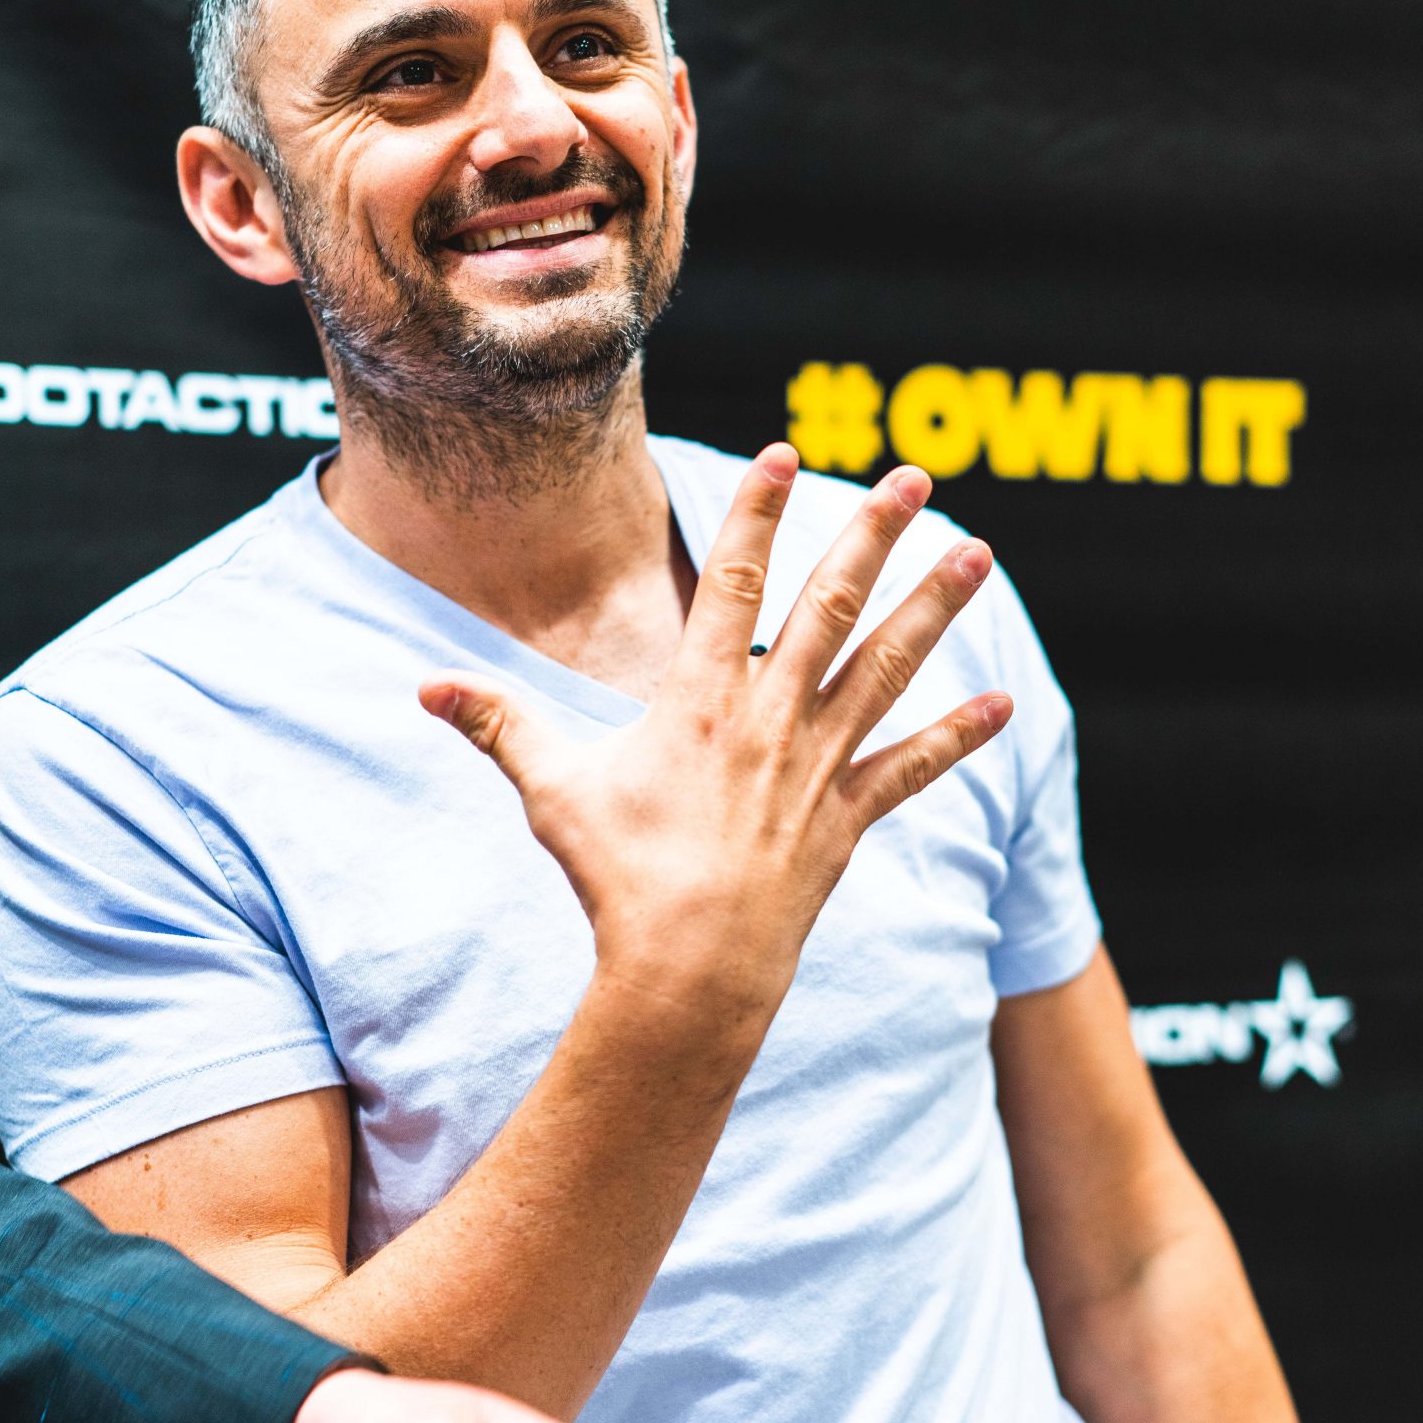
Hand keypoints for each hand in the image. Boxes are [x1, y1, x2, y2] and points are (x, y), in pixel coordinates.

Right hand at [420, 446, 1011, 1021]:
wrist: (688, 969)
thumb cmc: (617, 877)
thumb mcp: (550, 790)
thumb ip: (495, 725)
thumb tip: (420, 686)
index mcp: (701, 699)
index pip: (734, 583)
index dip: (757, 514)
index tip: (786, 454)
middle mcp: (770, 718)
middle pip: (829, 605)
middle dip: (871, 534)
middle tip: (913, 475)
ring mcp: (816, 767)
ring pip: (886, 668)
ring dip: (933, 607)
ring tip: (977, 553)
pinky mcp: (846, 820)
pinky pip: (912, 769)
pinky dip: (957, 738)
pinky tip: (1003, 707)